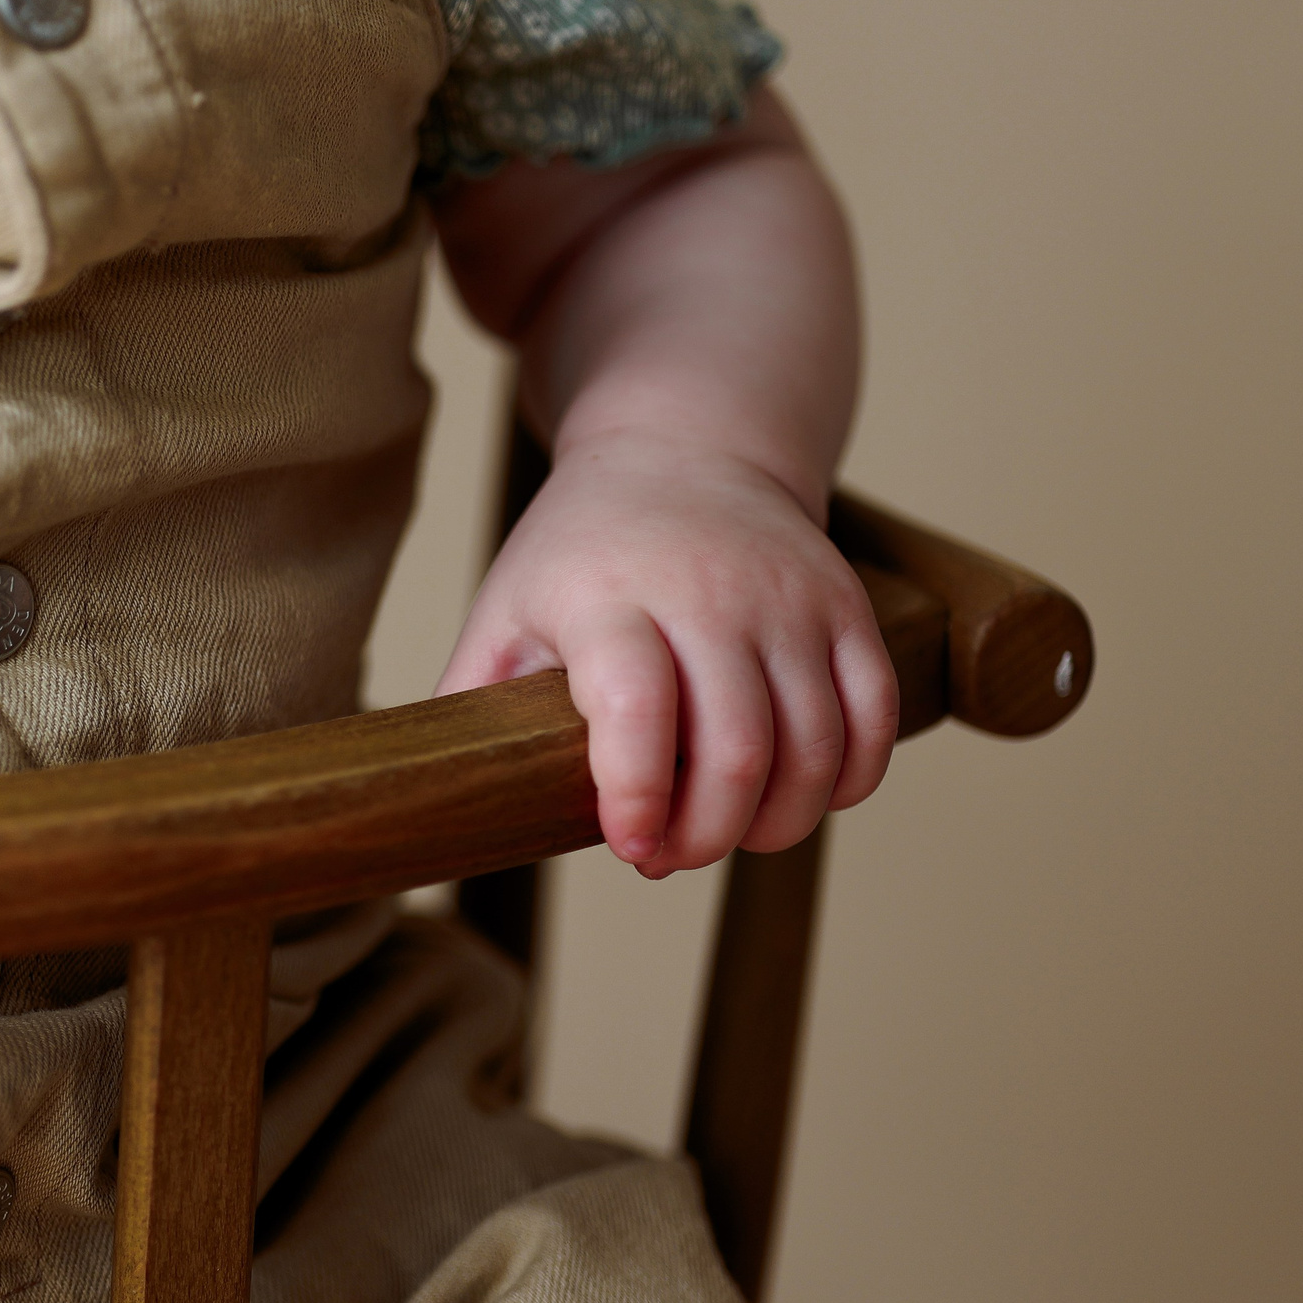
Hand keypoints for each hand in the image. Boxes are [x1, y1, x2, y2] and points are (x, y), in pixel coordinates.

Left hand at [437, 433, 896, 876]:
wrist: (683, 447)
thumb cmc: (581, 550)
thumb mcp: (507, 608)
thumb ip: (472, 698)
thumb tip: (429, 797)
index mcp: (608, 596)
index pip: (635, 706)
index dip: (634, 794)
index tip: (627, 843)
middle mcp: (708, 594)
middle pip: (737, 748)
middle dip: (706, 835)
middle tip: (669, 854)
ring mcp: (788, 600)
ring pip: (815, 747)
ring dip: (776, 823)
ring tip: (729, 833)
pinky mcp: (846, 608)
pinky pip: (874, 719)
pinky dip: (848, 782)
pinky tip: (798, 796)